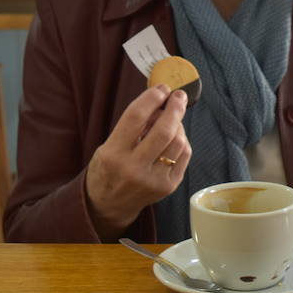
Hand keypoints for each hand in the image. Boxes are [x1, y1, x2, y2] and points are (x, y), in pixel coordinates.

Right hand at [85, 86, 190, 238]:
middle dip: (175, 108)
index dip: (151, 98)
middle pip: (163, 131)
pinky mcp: (168, 187)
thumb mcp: (109, 145)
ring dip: (179, 124)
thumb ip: (133, 126)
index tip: (161, 88)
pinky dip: (182, 140)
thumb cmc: (109, 168)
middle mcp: (133, 168)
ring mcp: (153, 180)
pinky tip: (175, 136)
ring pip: (178, 142)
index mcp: (113, 154)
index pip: (135, 117)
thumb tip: (160, 103)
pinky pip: (184, 155)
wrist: (109, 204)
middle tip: (179, 95)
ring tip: (172, 118)